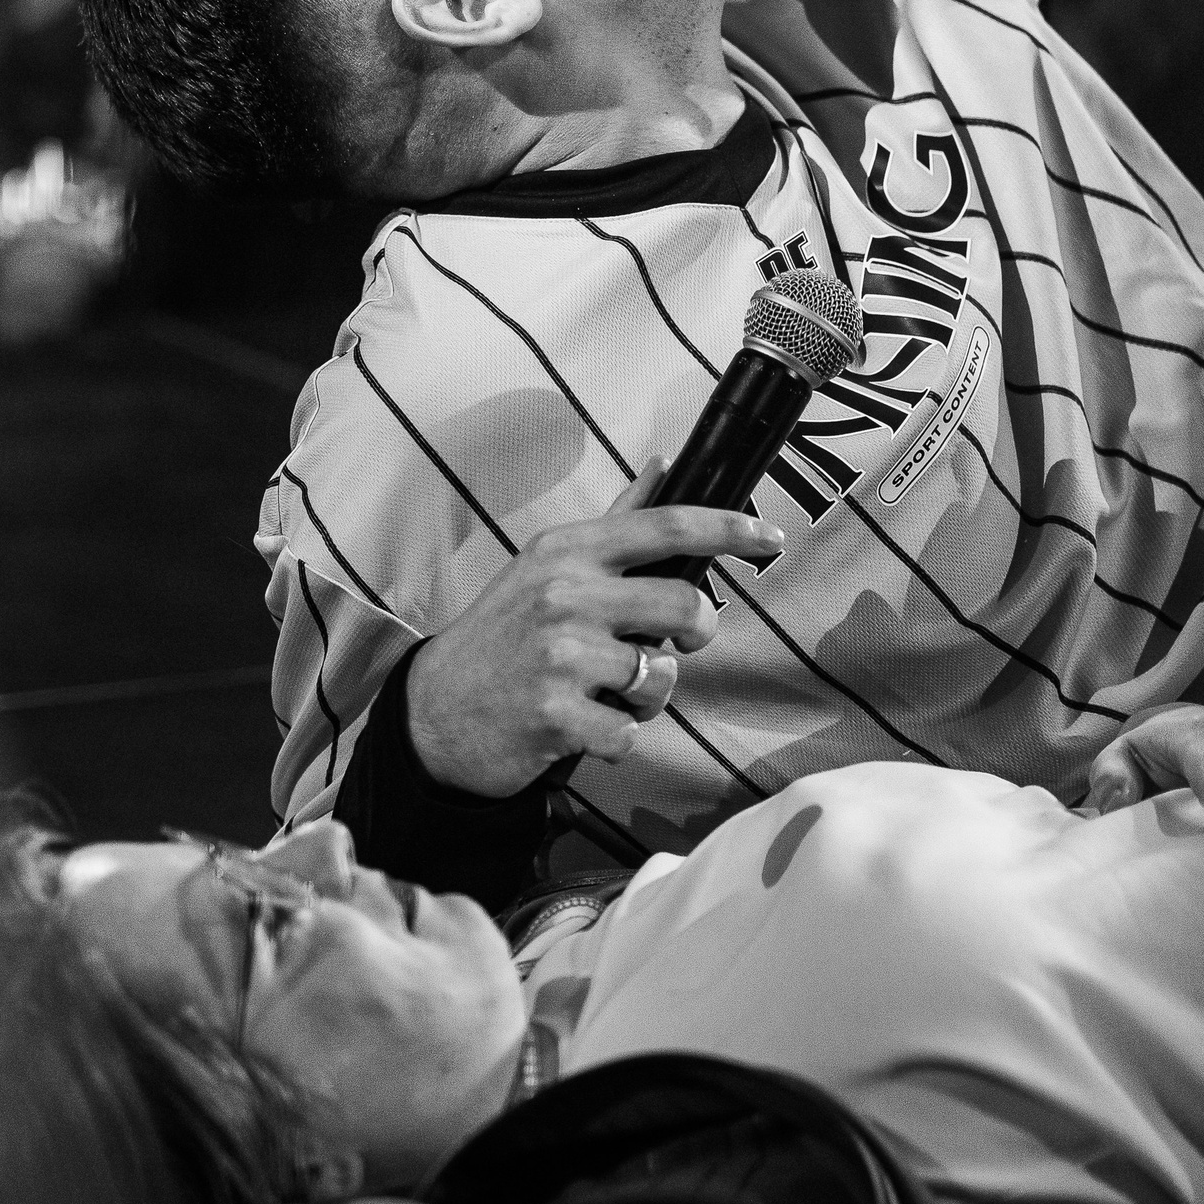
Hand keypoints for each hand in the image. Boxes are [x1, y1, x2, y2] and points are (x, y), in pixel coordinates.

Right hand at [406, 459, 782, 796]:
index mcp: (566, 552)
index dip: (729, 529)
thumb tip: (663, 465)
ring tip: (608, 693)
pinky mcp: (556, 714)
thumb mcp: (547, 567)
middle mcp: (563, 594)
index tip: (770, 537)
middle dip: (697, 632)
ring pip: (663, 676)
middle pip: (685, 605)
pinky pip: (631, 733)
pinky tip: (583, 726)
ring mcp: (558, 654)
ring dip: (649, 695)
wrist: (433, 714)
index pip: (666, 526)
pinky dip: (618, 737)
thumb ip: (615, 523)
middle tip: (676, 645)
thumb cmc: (504, 637)